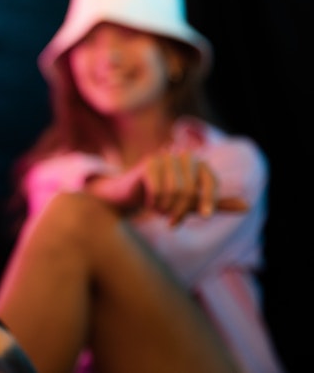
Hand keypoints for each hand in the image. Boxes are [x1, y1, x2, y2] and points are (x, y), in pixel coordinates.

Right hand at [87, 151, 247, 225]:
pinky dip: (155, 203)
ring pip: (174, 191)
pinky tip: (150, 205)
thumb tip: (248, 206)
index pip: (209, 180)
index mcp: (196, 163)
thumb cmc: (165, 199)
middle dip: (181, 210)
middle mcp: (181, 157)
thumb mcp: (193, 203)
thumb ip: (218, 203)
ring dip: (167, 208)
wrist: (130, 195)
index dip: (210, 199)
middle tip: (172, 222)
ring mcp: (164, 158)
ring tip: (160, 212)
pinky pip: (158, 189)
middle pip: (190, 190)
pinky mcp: (148, 164)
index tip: (204, 216)